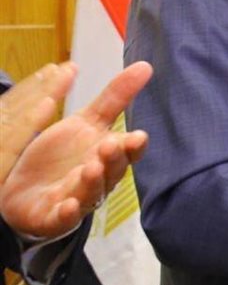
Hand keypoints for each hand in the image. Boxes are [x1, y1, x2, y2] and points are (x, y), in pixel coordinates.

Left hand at [0, 62, 152, 238]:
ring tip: (90, 169)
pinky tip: (67, 205)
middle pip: (112, 172)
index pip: (128, 152)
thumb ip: (116, 97)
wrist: (24, 191)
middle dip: (113, 161)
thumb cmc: (61, 157)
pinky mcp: (54, 218)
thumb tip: (145, 66)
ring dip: (92, 183)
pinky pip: (63, 218)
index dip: (133, 146)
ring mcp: (78, 200)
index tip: (138, 136)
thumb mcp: (86, 122)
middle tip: (109, 146)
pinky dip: (67, 213)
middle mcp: (98, 179)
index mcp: (108, 155)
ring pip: (91, 194)